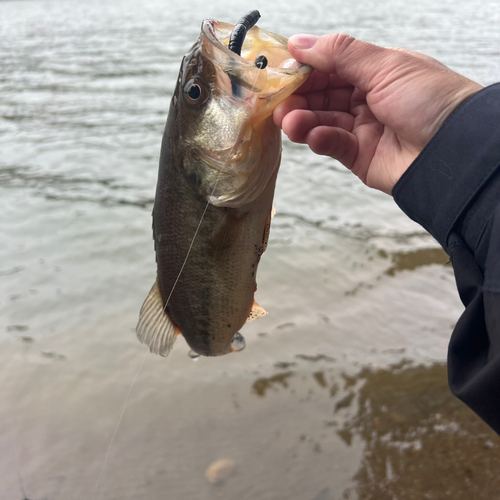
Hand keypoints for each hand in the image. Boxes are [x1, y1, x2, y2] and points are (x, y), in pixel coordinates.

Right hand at [274, 34, 482, 193]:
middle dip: (299, 97)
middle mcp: (367, 99)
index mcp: (376, 72)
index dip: (307, 68)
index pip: (332, 66)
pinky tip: (315, 136)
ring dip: (303, 120)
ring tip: (288, 121)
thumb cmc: (429, 99)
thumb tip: (299, 42)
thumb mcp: (385, 65)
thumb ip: (339, 53)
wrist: (453, 150)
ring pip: (323, 120)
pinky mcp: (359, 156)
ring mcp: (362, 128)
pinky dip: (321, 139)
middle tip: (277, 101)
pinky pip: (333, 144)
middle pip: (323, 95)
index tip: (281, 70)